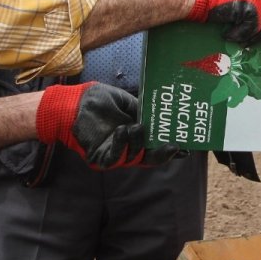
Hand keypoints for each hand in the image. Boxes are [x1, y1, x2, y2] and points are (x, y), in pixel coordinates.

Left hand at [35, 83, 176, 168]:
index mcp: (134, 136)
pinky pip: (115, 158)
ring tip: (136, 127)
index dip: (169, 149)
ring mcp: (114, 154)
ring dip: (138, 143)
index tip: (185, 149)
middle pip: (148, 158)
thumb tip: (161, 116)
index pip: (154, 146)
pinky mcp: (100, 158)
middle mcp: (127, 148)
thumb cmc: (98, 100)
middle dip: (162, 154)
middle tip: (174, 147)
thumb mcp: (126, 103)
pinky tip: (122, 130)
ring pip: (134, 158)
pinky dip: (121, 145)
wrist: (75, 102)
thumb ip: (142, 111)